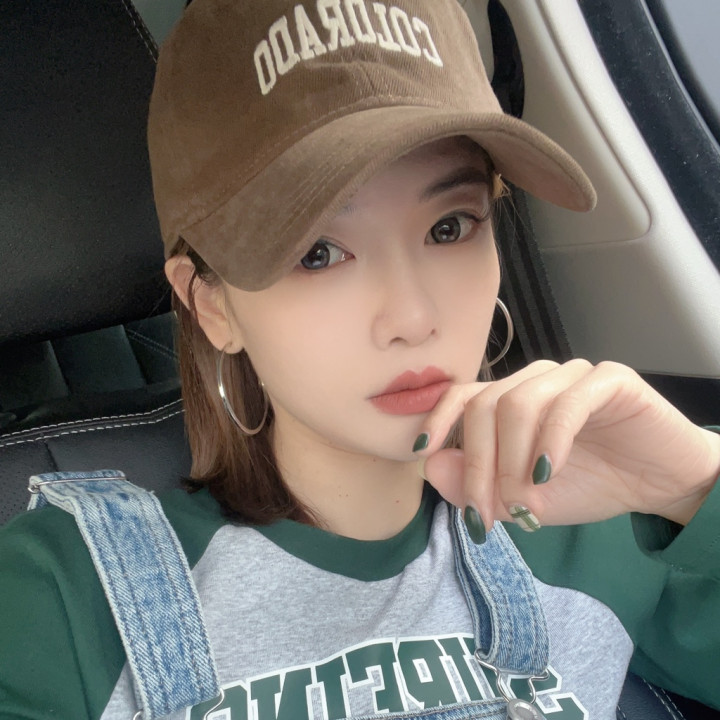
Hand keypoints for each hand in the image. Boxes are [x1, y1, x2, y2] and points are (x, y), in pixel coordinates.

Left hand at [415, 360, 719, 531]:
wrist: (658, 484)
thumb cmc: (589, 484)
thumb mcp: (524, 499)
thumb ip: (477, 485)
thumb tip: (430, 467)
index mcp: (511, 400)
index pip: (462, 396)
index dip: (436, 420)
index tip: (420, 453)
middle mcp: (535, 380)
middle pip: (485, 406)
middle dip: (478, 464)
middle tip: (486, 512)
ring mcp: (571, 375)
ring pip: (519, 403)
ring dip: (512, 458)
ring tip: (524, 499)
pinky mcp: (609, 380)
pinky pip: (568, 403)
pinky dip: (550, 441)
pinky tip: (548, 473)